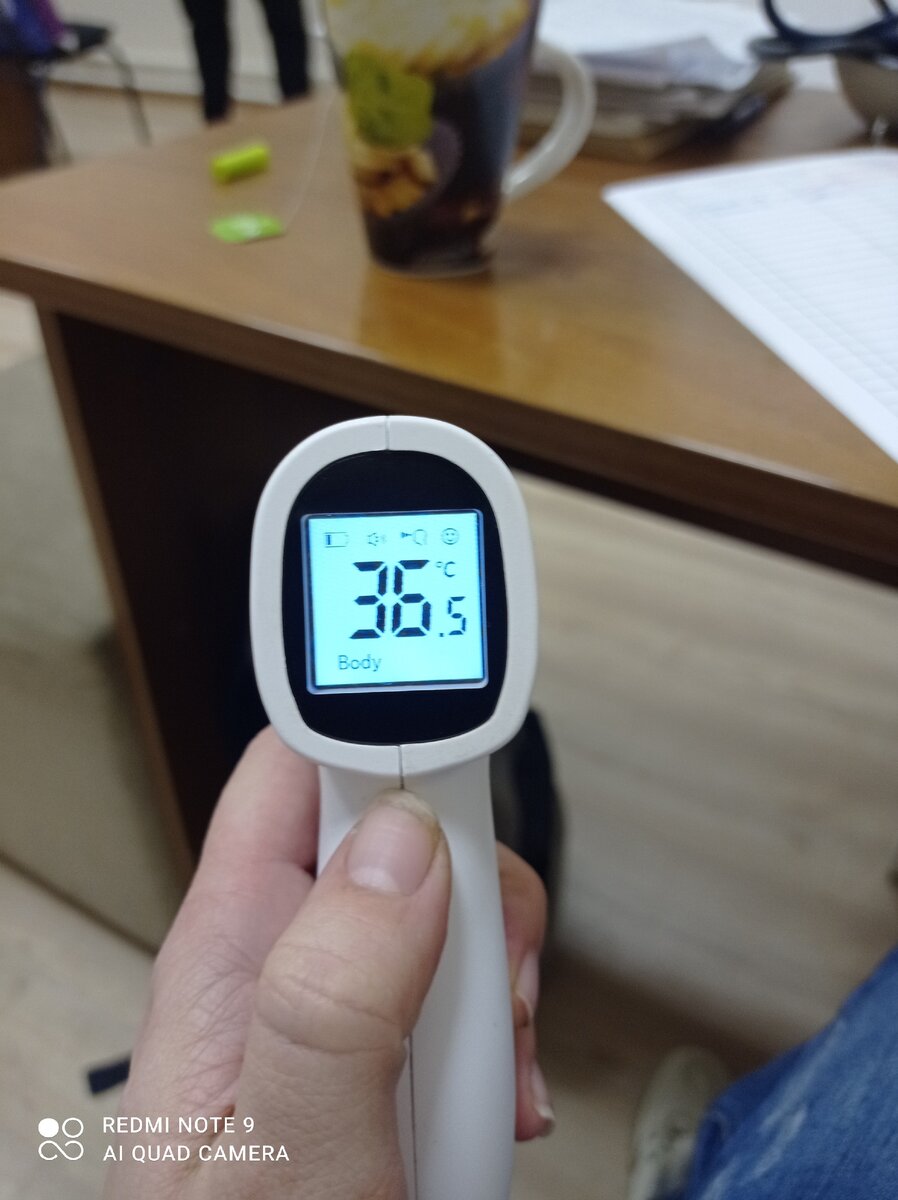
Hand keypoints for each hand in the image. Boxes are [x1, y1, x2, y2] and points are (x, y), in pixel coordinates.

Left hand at [104, 727, 551, 1198]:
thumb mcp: (284, 1158)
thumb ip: (331, 997)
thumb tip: (401, 844)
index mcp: (228, 953)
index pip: (293, 770)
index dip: (376, 738)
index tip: (459, 758)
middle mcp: (282, 959)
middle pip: (393, 825)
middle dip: (467, 880)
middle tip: (480, 979)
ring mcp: (344, 1001)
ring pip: (448, 901)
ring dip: (494, 967)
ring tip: (483, 1065)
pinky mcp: (394, 1043)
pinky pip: (468, 979)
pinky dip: (502, 1022)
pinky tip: (490, 1089)